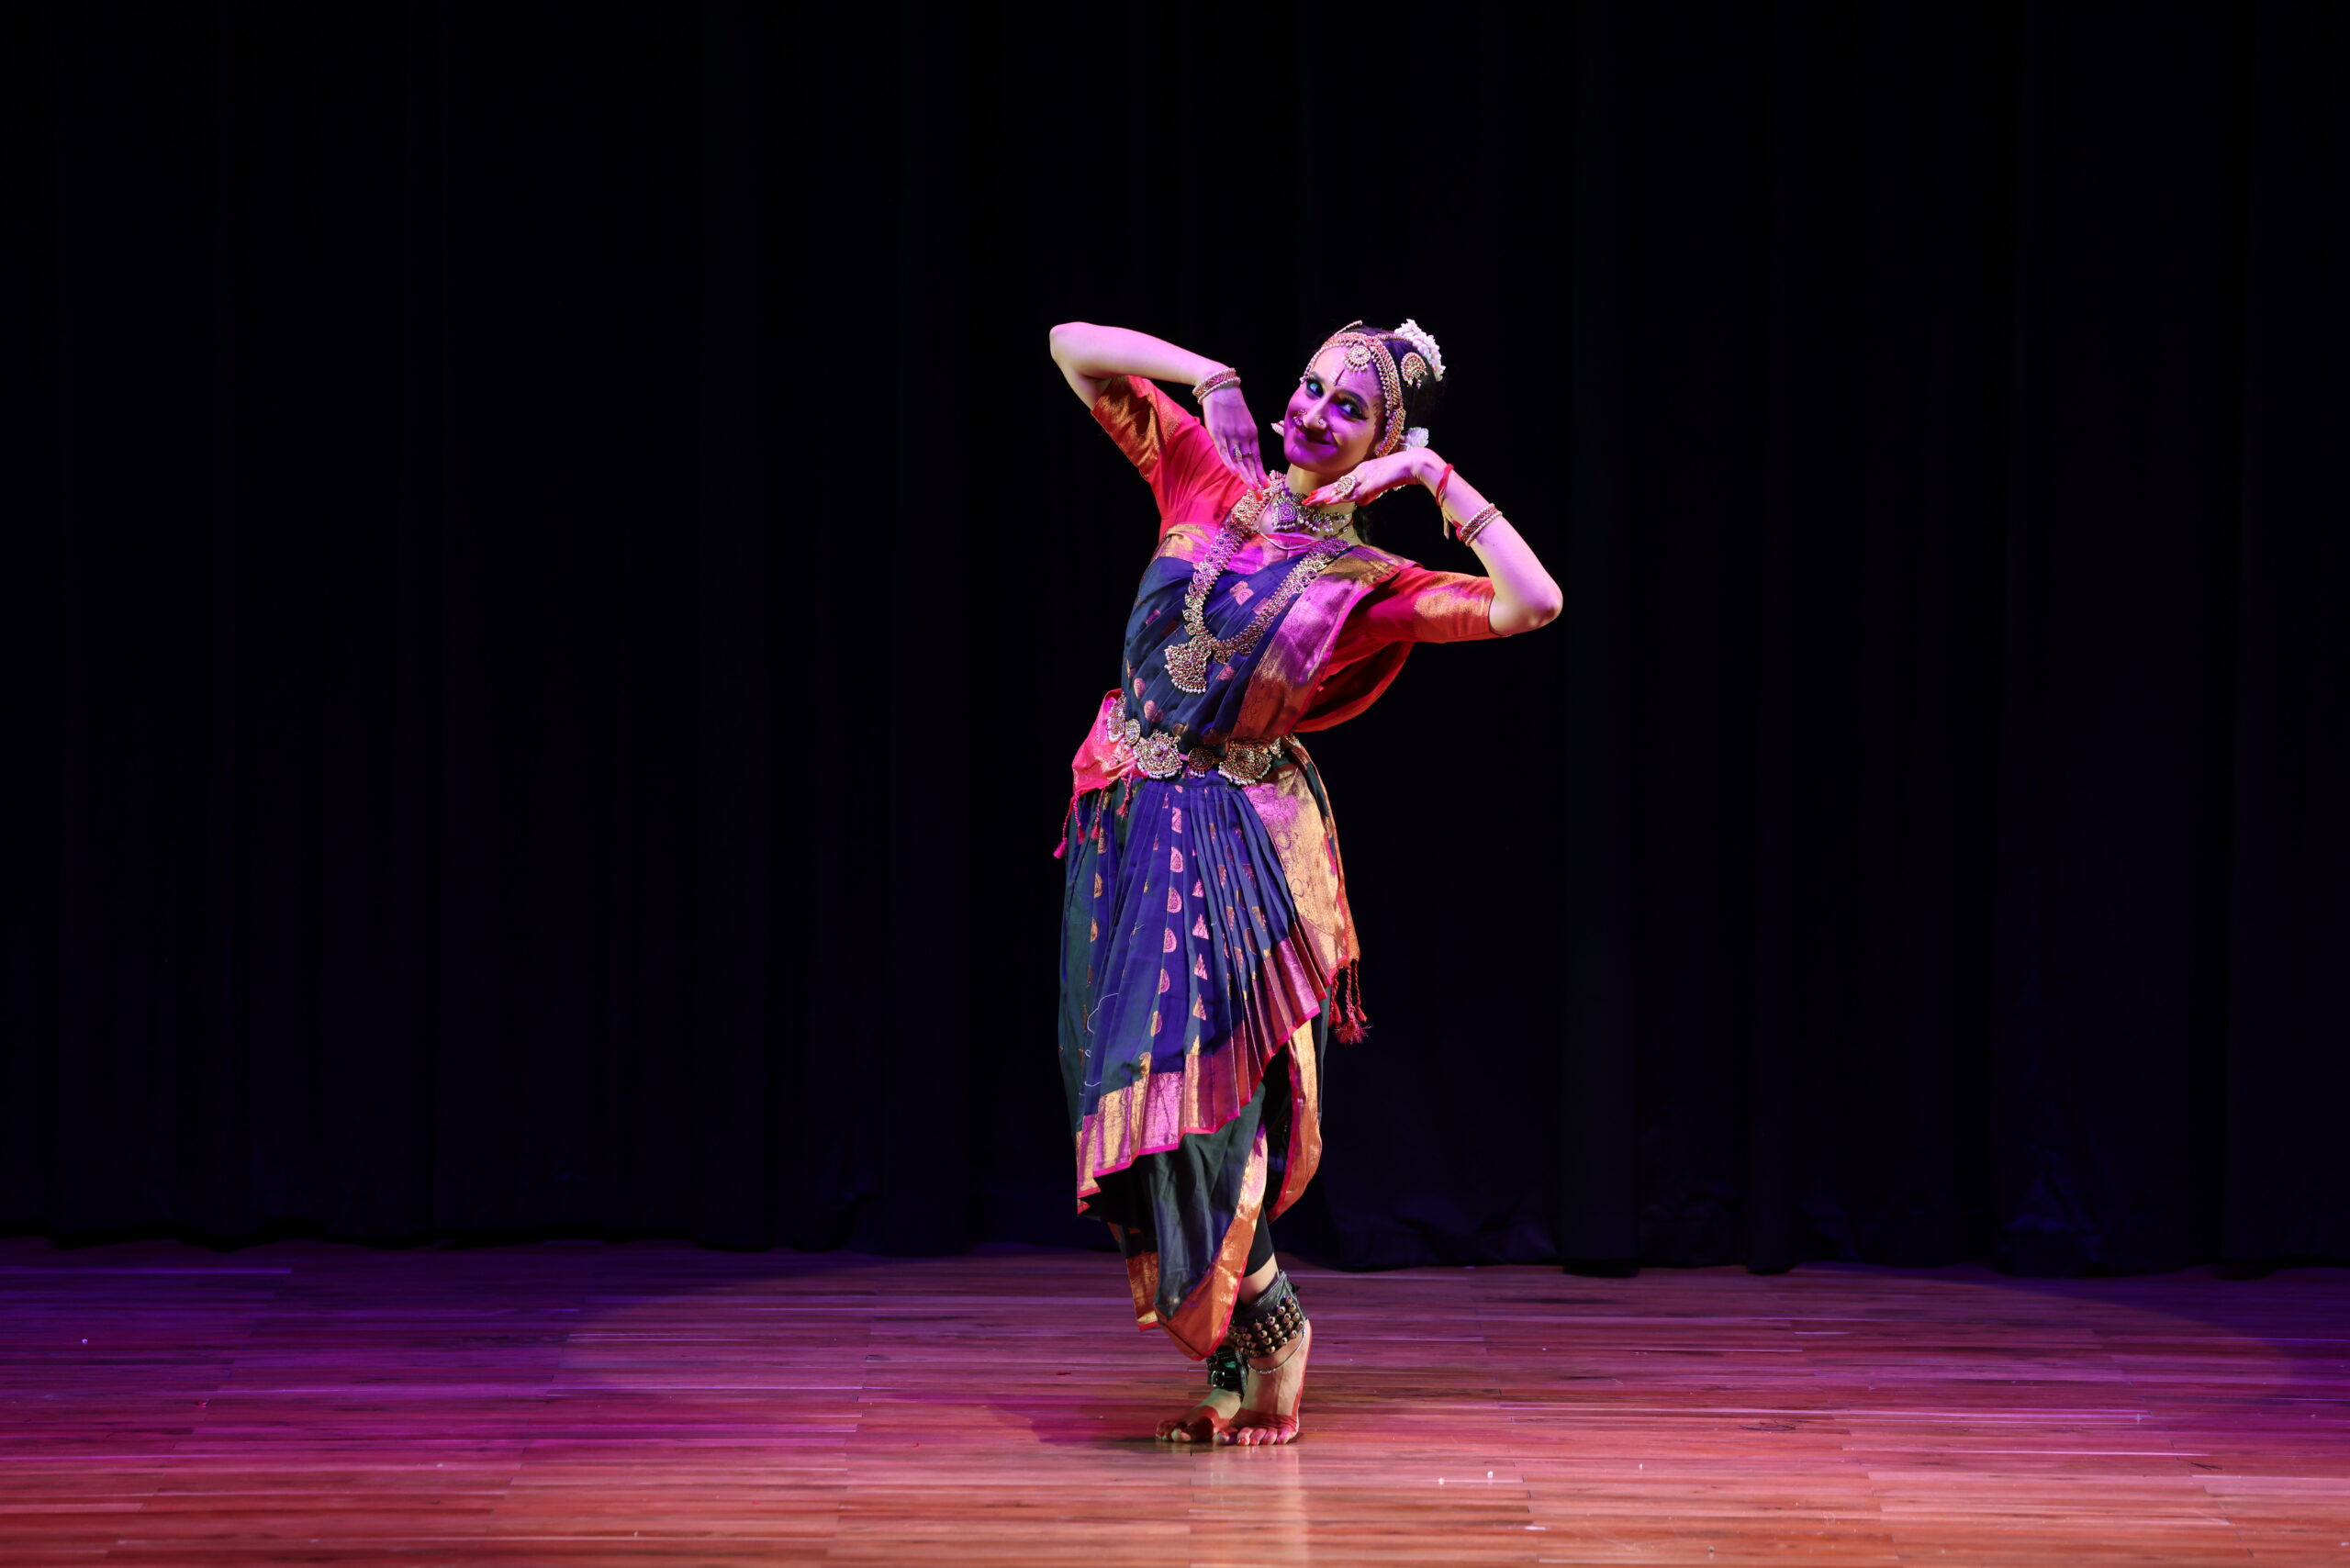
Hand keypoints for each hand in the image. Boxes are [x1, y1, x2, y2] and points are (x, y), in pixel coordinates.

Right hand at [1200, 385, 1268, 485]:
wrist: (1220, 387)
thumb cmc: (1231, 405)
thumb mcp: (1243, 421)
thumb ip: (1245, 437)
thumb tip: (1245, 454)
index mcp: (1252, 433)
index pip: (1257, 457)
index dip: (1261, 472)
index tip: (1267, 485)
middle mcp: (1244, 436)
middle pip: (1250, 462)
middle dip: (1256, 479)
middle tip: (1261, 494)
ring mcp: (1231, 435)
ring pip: (1239, 460)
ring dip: (1246, 476)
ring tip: (1252, 489)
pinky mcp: (1218, 433)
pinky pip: (1225, 452)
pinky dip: (1231, 464)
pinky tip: (1236, 474)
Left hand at [1303, 450, 1424, 506]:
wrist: (1413, 463)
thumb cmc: (1401, 472)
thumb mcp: (1382, 484)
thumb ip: (1371, 493)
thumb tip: (1362, 502)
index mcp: (1363, 470)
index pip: (1342, 482)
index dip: (1329, 489)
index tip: (1317, 494)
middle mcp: (1360, 472)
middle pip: (1337, 484)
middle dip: (1321, 493)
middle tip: (1307, 499)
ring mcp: (1364, 477)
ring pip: (1341, 489)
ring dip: (1325, 495)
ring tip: (1311, 500)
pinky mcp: (1370, 483)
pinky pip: (1351, 492)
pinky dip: (1339, 497)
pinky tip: (1329, 500)